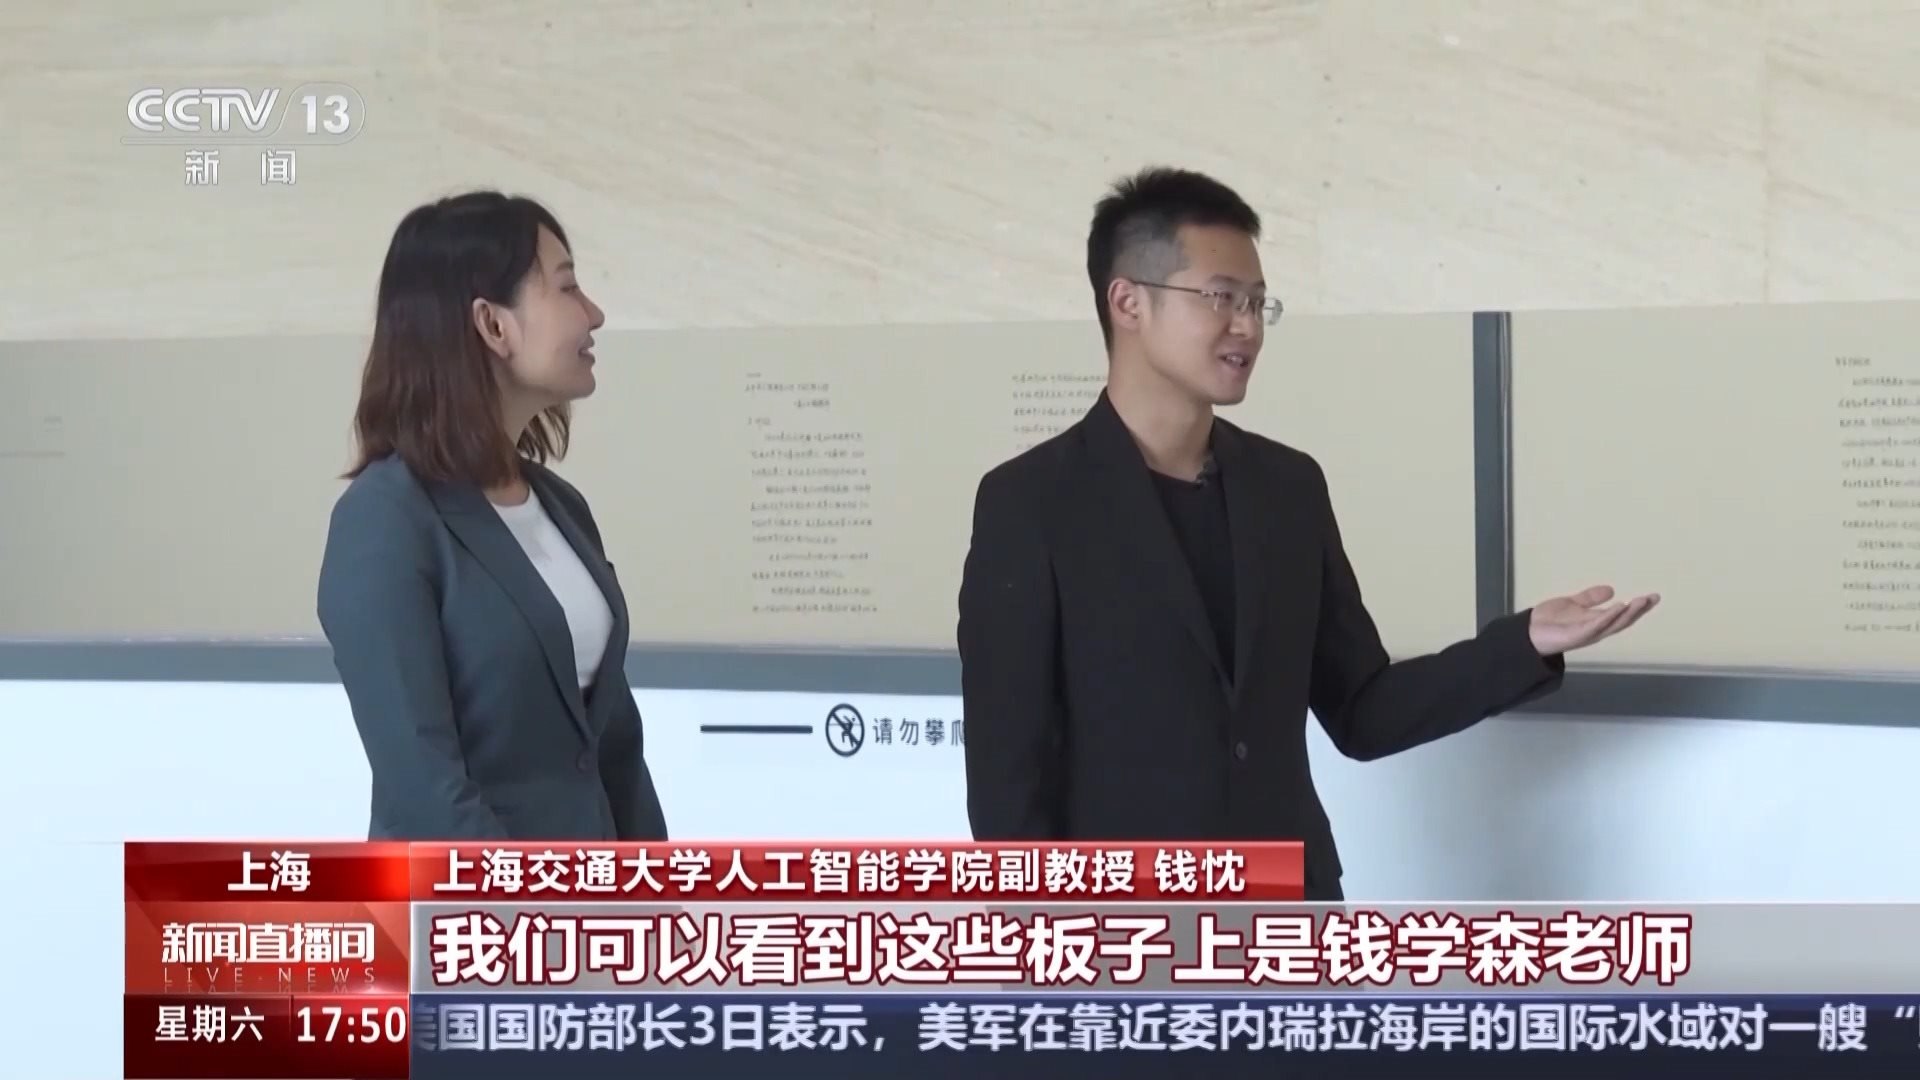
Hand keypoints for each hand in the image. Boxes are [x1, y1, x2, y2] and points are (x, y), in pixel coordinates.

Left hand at [1527, 585, 1659, 655]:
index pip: (1622, 614)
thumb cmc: (1549, 621)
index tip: (1653, 596)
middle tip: (1653, 598)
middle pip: (1623, 620)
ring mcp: (1587, 634)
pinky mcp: (1577, 635)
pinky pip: (1596, 626)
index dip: (1638, 607)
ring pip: (1613, 624)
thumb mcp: (1573, 604)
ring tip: (1641, 601)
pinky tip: (1619, 606)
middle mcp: (1596, 630)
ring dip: (1628, 613)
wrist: (1527, 633)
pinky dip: (1608, 617)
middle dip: (1639, 610)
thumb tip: (1612, 590)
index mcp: (1596, 622)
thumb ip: (1590, 598)